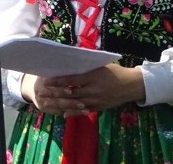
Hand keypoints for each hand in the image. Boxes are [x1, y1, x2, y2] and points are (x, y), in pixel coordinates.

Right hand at [21, 74, 87, 116]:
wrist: (29, 86)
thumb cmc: (43, 76)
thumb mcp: (47, 72)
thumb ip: (57, 72)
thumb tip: (70, 63)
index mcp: (40, 84)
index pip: (51, 88)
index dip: (61, 90)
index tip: (72, 90)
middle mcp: (40, 95)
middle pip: (57, 100)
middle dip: (70, 103)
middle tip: (83, 103)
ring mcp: (43, 104)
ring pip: (60, 109)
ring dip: (74, 110)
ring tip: (86, 110)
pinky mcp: (47, 111)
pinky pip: (61, 113)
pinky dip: (72, 114)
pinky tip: (82, 113)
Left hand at [23, 64, 143, 116]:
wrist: (131, 85)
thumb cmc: (114, 71)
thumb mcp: (99, 65)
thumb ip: (85, 65)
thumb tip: (68, 60)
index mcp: (92, 77)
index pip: (71, 80)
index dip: (58, 81)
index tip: (46, 81)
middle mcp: (93, 90)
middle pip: (70, 93)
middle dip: (55, 93)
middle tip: (41, 92)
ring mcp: (96, 100)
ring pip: (75, 103)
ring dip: (60, 103)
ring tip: (48, 102)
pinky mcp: (99, 108)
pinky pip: (83, 111)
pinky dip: (73, 112)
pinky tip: (63, 112)